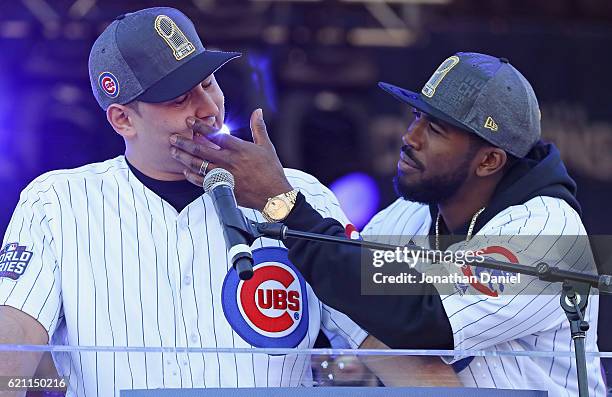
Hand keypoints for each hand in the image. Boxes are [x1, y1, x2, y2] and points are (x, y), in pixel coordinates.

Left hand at [170, 109, 292, 209]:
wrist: (274, 195)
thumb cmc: (271, 171)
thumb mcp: (266, 146)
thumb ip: (258, 128)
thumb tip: (258, 111)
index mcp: (239, 149)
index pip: (215, 135)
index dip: (200, 127)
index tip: (189, 121)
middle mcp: (229, 161)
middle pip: (200, 149)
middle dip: (184, 142)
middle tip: (173, 137)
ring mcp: (224, 175)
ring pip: (197, 165)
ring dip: (183, 157)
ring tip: (173, 151)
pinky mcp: (222, 188)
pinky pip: (201, 182)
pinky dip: (191, 176)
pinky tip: (185, 170)